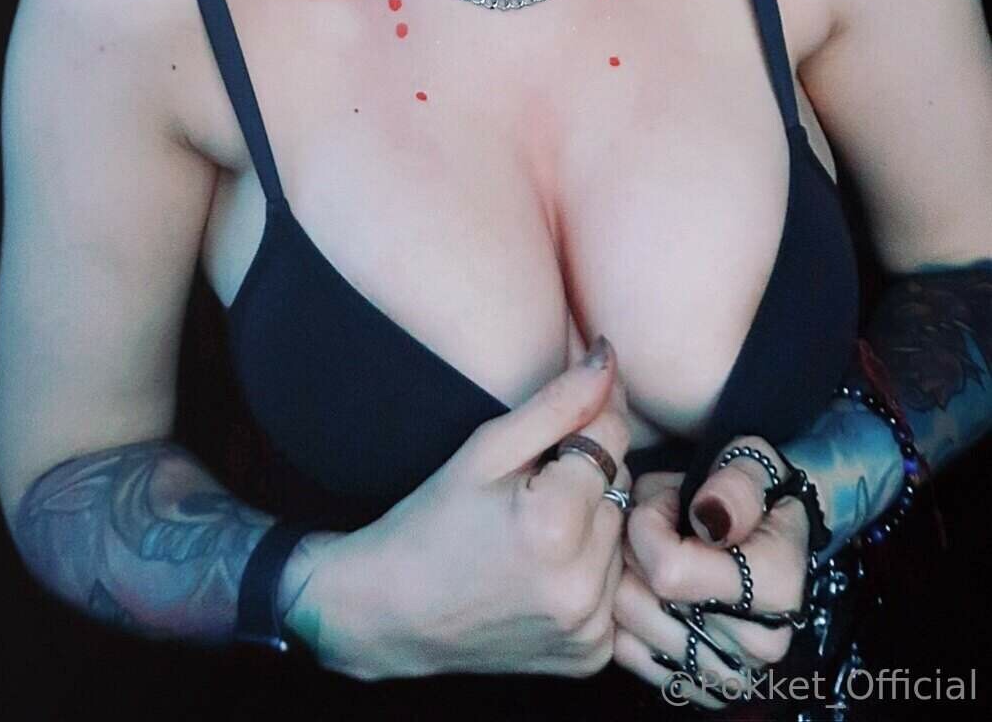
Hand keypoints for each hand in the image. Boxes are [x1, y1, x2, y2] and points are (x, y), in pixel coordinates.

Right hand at [289, 338, 632, 680]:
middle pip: (621, 488)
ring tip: (536, 530)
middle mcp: (582, 585)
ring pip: (622, 538)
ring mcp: (588, 628)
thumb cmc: (433, 520)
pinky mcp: (590, 655)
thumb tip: (610, 357)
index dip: (588, 420)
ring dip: (593, 522)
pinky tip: (544, 568)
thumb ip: (558, 403)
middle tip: (534, 486)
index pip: (613, 438)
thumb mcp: (487, 449)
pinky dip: (590, 570)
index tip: (558, 427)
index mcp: (554, 527)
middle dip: (589, 475)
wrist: (391, 612)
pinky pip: (614, 587)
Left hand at [611, 436, 812, 709]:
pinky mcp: (697, 683)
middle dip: (633, 547)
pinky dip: (627, 614)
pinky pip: (627, 651)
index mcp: (776, 589)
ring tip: (656, 551)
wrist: (772, 534)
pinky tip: (651, 586)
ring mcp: (726, 671)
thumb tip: (708, 515)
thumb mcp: (754, 465)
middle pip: (641, 599)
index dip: (649, 523)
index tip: (666, 501)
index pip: (669, 572)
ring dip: (628, 577)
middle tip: (659, 522)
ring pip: (627, 624)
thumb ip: (735, 485)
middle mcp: (756, 643)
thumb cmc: (758, 493)